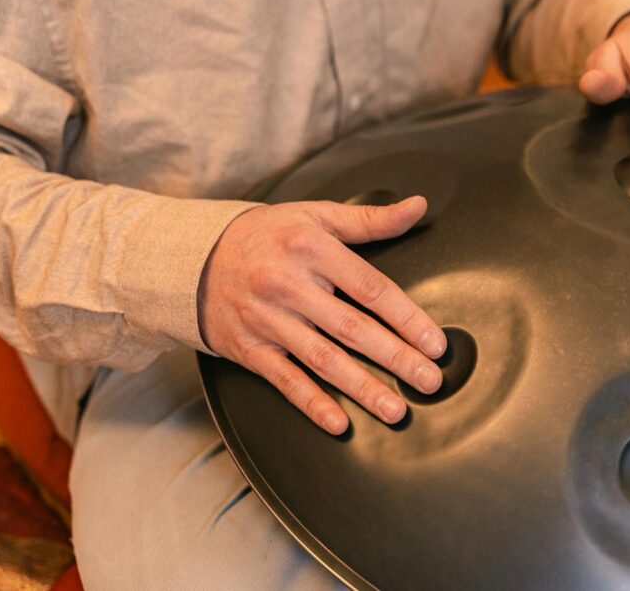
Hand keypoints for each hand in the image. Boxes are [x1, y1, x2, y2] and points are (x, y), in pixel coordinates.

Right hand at [198, 197, 445, 434]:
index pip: (370, 287)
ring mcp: (267, 320)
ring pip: (323, 359)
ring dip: (362, 388)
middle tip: (430, 381)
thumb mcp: (315, 215)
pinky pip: (285, 381)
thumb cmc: (268, 235)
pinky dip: (312, 404)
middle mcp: (289, 285)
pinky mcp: (248, 349)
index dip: (406, 317)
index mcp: (311, 248)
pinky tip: (339, 423)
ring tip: (396, 409)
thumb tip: (418, 206)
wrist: (193, 258)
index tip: (436, 343)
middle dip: (395, 358)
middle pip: (352, 328)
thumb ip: (369, 219)